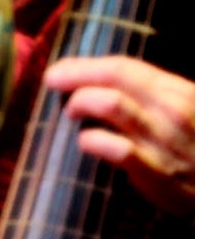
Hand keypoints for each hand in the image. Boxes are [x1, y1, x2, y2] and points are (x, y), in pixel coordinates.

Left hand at [45, 56, 194, 212]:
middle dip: (74, 75)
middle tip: (52, 81)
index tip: (59, 68)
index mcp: (178, 92)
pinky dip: (93, 140)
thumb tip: (93, 81)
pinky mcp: (158, 173)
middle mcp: (173, 110)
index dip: (84, 65)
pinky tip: (85, 141)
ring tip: (71, 111)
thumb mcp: (182, 112)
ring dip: (81, 102)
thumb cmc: (192, 148)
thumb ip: (147, 96)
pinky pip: (118, 149)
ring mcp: (165, 140)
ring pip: (112, 104)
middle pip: (113, 77)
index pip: (123, 66)